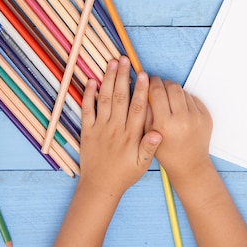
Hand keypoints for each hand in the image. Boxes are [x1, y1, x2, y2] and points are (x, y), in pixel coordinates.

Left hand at [78, 57, 161, 197]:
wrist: (100, 186)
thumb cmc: (124, 174)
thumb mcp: (142, 164)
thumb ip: (150, 147)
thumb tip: (159, 132)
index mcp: (131, 135)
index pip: (138, 108)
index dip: (141, 90)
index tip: (144, 75)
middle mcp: (115, 128)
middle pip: (120, 97)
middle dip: (123, 77)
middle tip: (125, 60)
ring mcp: (100, 128)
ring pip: (104, 99)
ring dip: (108, 80)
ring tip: (112, 63)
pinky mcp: (87, 131)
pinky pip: (87, 110)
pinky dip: (88, 95)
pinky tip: (92, 81)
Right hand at [147, 77, 212, 181]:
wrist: (189, 165)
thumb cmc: (166, 152)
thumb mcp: (148, 134)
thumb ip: (144, 111)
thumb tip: (143, 89)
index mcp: (165, 124)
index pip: (157, 91)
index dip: (152, 82)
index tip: (148, 80)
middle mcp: (182, 119)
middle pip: (172, 87)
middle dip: (163, 83)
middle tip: (158, 86)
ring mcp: (197, 117)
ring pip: (183, 91)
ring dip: (174, 91)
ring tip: (168, 99)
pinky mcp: (206, 116)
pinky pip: (193, 98)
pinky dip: (185, 99)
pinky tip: (179, 108)